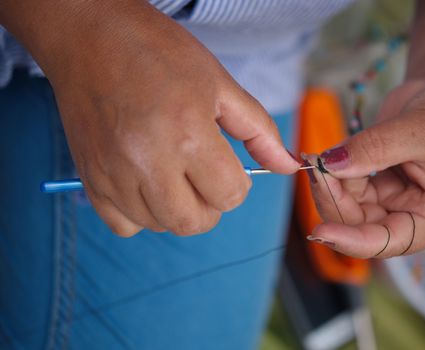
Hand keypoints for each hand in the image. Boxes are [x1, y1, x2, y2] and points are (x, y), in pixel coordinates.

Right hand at [36, 2, 298, 235]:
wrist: (90, 36)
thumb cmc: (159, 53)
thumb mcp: (220, 84)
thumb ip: (259, 132)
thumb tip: (290, 168)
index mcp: (189, 134)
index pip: (230, 196)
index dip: (237, 184)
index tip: (226, 164)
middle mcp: (148, 162)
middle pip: (193, 222)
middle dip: (211, 206)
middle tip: (205, 178)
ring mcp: (114, 174)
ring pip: (160, 225)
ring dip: (177, 208)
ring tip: (174, 173)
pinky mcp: (89, 178)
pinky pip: (123, 225)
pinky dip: (141, 215)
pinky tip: (146, 184)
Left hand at [305, 77, 424, 257]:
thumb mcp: (417, 131)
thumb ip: (372, 150)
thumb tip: (329, 165)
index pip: (387, 241)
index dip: (351, 240)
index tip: (320, 230)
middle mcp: (411, 214)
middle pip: (360, 223)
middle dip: (333, 199)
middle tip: (315, 167)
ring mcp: (391, 198)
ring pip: (348, 205)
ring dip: (329, 184)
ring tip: (316, 157)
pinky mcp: (376, 180)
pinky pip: (346, 184)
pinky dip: (332, 171)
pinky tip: (326, 155)